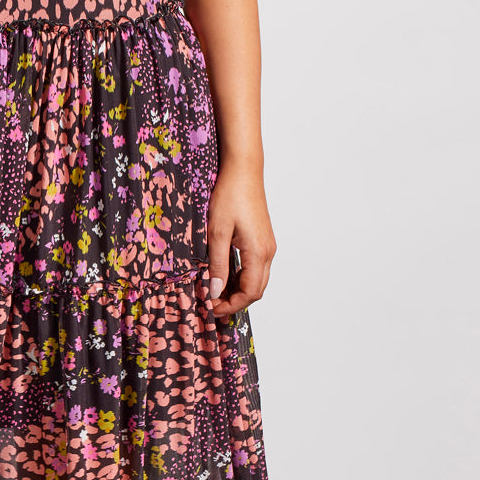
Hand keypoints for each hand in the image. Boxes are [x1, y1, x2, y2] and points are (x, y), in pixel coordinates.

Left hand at [206, 159, 276, 318]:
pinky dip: (241, 277)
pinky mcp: (263, 239)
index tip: (211, 308)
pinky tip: (223, 275)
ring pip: (256, 279)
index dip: (231, 305)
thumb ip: (217, 265)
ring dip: (238, 290)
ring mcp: (267, 245)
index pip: (250, 293)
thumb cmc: (229, 196)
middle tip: (211, 304)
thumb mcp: (216, 233)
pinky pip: (255, 267)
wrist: (243, 171)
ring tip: (214, 291)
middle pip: (256, 290)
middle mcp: (268, 251)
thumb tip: (215, 292)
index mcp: (258, 252)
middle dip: (235, 301)